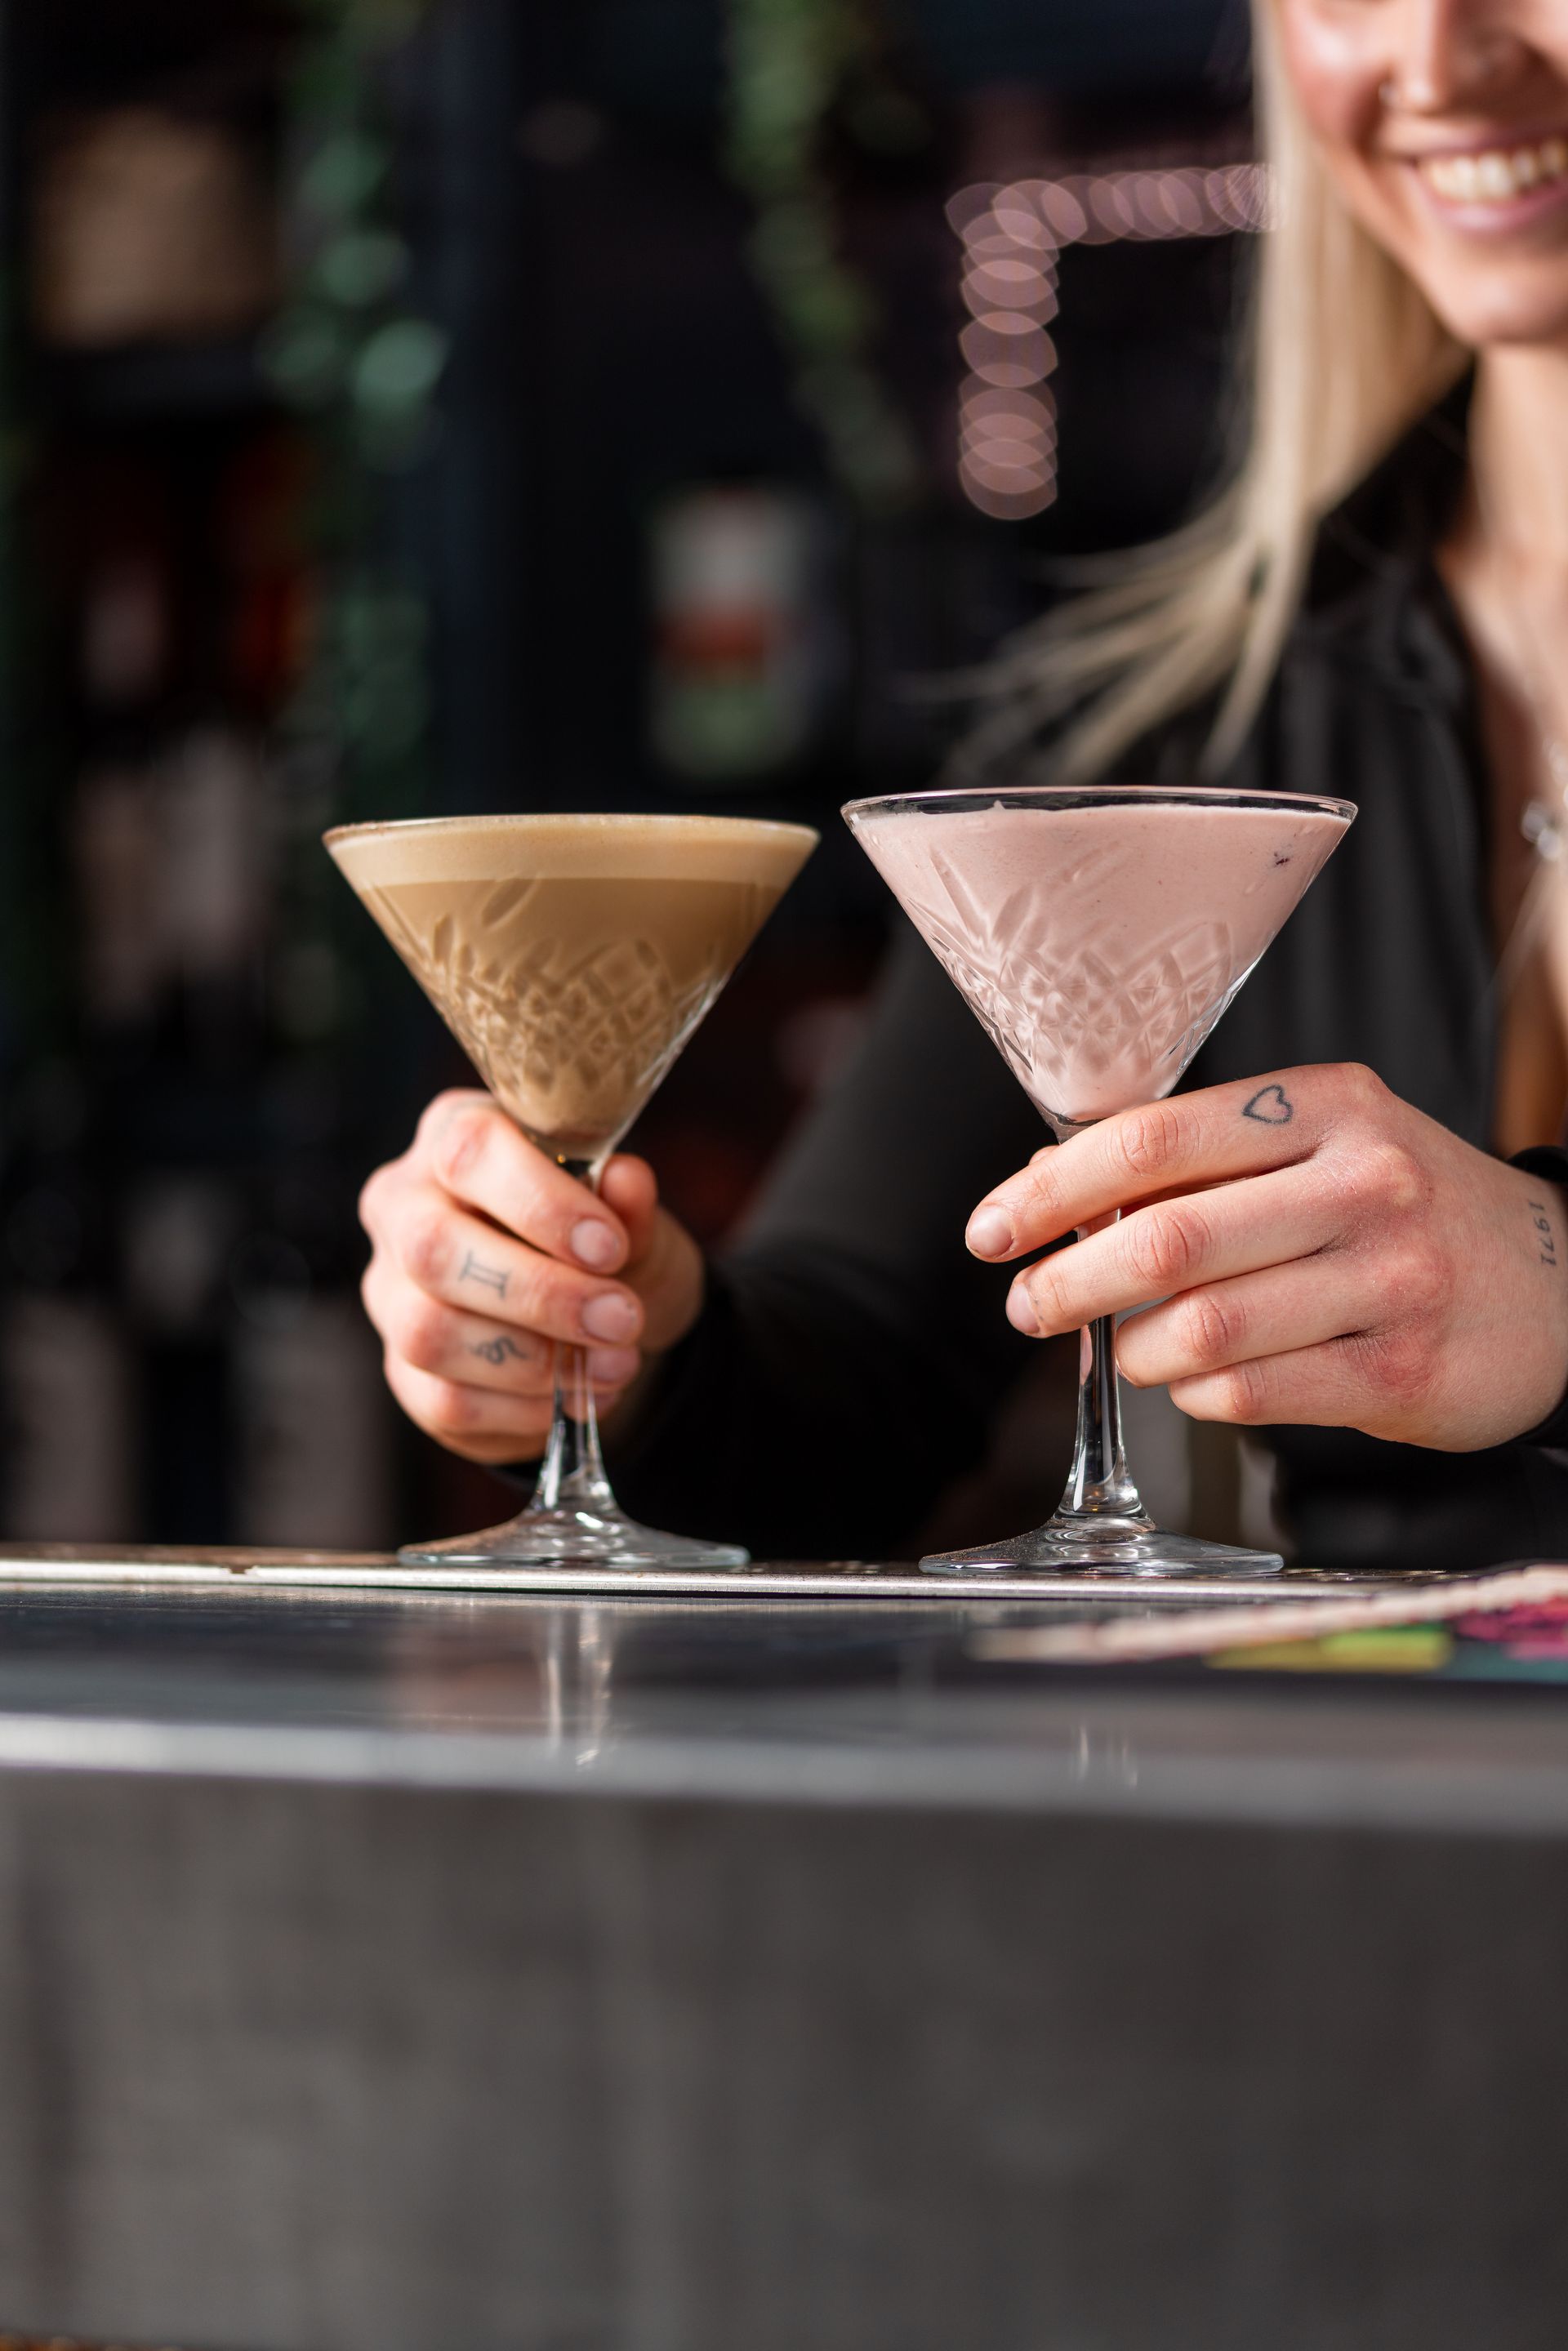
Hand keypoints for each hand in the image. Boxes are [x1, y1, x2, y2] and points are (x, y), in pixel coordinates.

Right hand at [359, 1091, 704, 1464]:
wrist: (601, 1321)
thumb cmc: (605, 1246)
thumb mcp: (635, 1219)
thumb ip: (629, 1203)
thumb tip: (626, 1180)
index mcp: (454, 1136)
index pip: (470, 1152)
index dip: (541, 1203)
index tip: (610, 1248)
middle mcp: (403, 1206)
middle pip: (432, 1248)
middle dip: (539, 1293)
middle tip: (620, 1319)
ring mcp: (390, 1290)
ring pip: (429, 1331)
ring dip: (535, 1359)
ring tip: (616, 1362)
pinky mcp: (402, 1368)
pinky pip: (444, 1398)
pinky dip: (524, 1406)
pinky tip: (580, 1395)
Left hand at [965, 1063, 1567, 1451]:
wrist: (1556, 1282)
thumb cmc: (1401, 1209)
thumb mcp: (1323, 1144)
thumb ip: (1205, 1160)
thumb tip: (1053, 1194)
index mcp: (1327, 1106)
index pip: (1153, 1139)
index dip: (1052, 1190)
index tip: (994, 1230)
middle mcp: (1364, 1182)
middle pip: (1167, 1238)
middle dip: (1069, 1281)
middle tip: (1030, 1305)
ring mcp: (1389, 1280)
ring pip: (1201, 1327)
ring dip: (1132, 1348)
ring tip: (1123, 1347)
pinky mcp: (1400, 1371)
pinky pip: (1249, 1392)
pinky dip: (1194, 1393)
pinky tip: (1194, 1380)